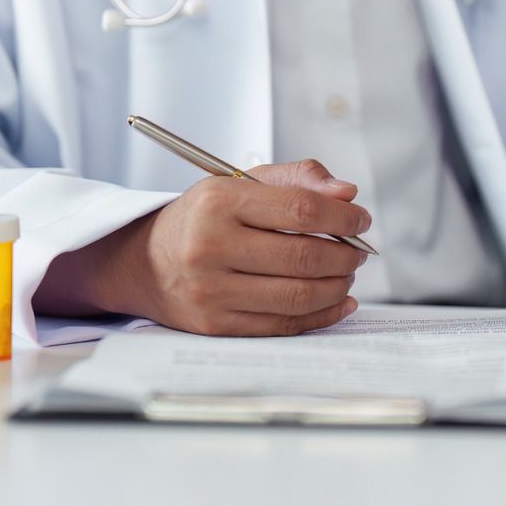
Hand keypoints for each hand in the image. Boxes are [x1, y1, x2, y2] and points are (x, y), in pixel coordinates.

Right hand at [34, 159, 370, 335]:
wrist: (145, 261)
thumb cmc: (204, 217)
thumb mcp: (241, 183)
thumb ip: (298, 179)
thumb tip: (348, 193)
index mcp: (218, 202)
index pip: (300, 210)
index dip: (342, 218)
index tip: (360, 219)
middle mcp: (209, 247)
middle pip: (304, 257)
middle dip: (346, 255)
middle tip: (358, 251)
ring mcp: (211, 291)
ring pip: (299, 296)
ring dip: (337, 286)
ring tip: (347, 273)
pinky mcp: (215, 326)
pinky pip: (284, 326)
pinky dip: (321, 315)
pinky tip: (338, 301)